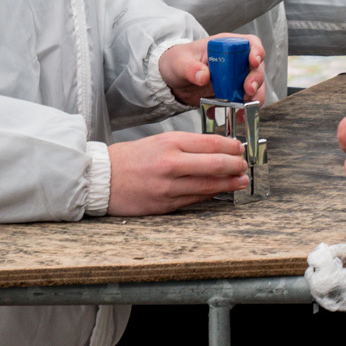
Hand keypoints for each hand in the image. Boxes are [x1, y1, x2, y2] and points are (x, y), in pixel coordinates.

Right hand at [107, 131, 249, 214]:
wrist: (102, 179)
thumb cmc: (130, 158)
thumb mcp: (159, 141)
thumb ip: (187, 145)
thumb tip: (216, 149)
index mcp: (170, 143)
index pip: (210, 143)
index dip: (231, 147)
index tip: (240, 148)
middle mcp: (171, 164)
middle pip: (214, 164)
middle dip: (235, 165)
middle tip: (244, 165)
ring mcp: (168, 186)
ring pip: (208, 185)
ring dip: (229, 183)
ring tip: (240, 181)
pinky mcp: (165, 205)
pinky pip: (194, 199)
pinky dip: (210, 195)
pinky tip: (220, 192)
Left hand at [160, 35, 264, 106]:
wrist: (171, 82)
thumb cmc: (177, 62)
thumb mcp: (180, 62)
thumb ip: (191, 68)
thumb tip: (203, 76)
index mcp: (226, 45)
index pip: (250, 43)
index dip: (256, 51)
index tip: (254, 61)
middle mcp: (235, 61)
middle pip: (256, 67)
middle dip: (255, 79)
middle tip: (248, 90)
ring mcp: (235, 78)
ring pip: (255, 86)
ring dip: (254, 97)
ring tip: (244, 106)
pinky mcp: (232, 94)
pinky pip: (244, 102)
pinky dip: (243, 110)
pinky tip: (236, 115)